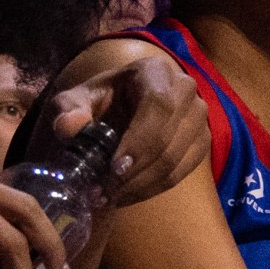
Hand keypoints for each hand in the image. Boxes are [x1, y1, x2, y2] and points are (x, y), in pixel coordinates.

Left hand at [23, 36, 204, 211]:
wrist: (119, 107)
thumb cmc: (98, 101)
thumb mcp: (75, 100)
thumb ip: (68, 110)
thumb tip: (69, 127)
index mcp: (155, 71)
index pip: (158, 105)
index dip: (140, 140)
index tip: (115, 169)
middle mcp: (185, 90)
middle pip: (168, 139)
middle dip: (134, 173)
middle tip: (101, 192)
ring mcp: (198, 118)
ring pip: (175, 161)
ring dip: (140, 186)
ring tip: (107, 197)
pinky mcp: (201, 142)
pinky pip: (180, 173)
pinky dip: (151, 189)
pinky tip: (124, 196)